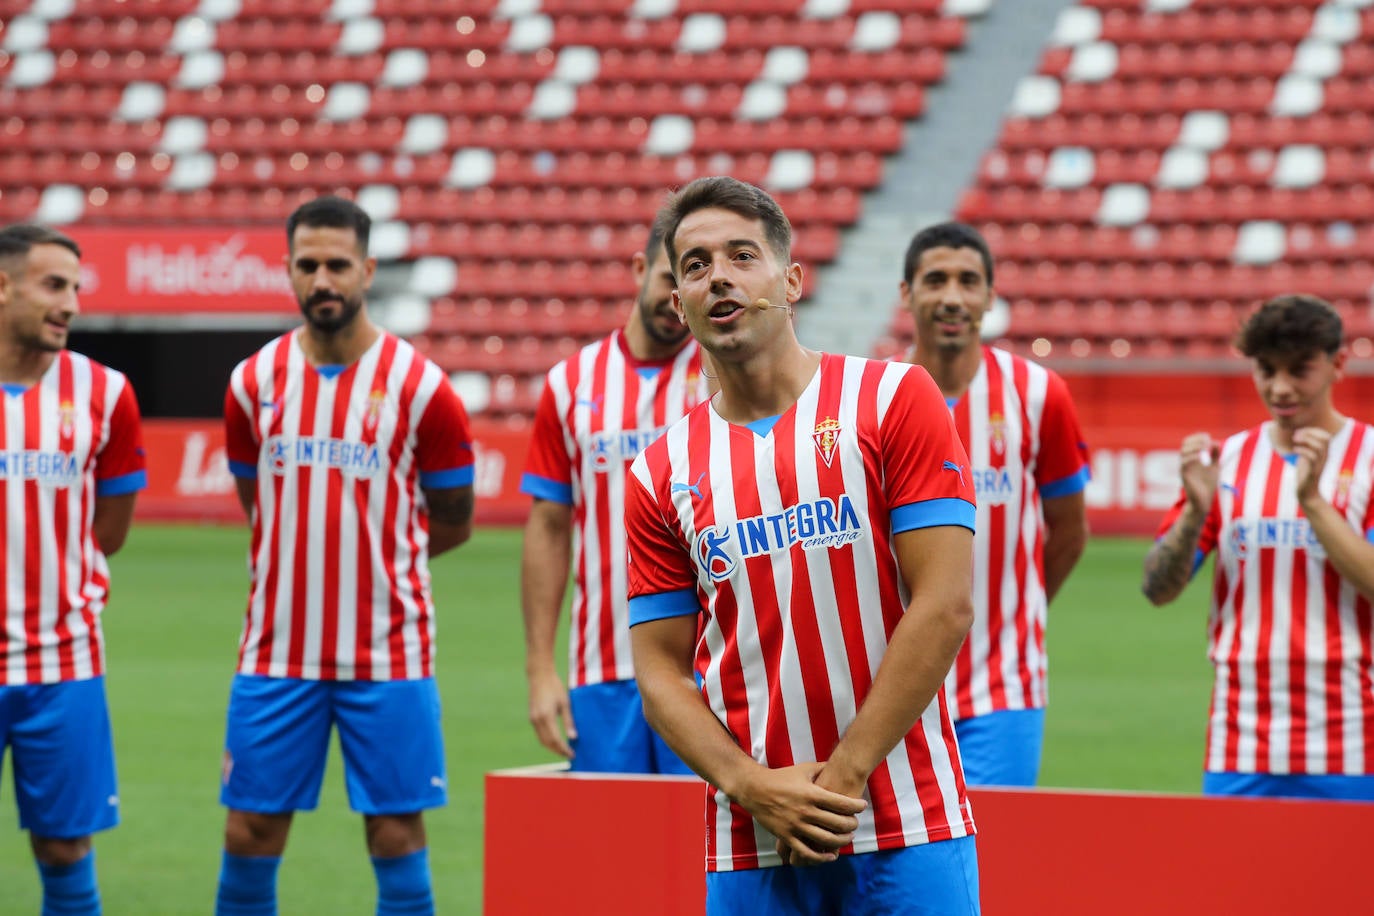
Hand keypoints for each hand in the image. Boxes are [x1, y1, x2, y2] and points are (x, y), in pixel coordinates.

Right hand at [526, 667, 574, 758]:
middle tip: (569, 755)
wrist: (539, 675)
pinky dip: (547, 740)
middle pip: (547, 743)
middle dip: (558, 751)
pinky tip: (555, 740)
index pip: (556, 739)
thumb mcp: (565, 703)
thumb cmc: (555, 686)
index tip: (572, 754)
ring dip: (552, 747)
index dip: (564, 749)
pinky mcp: (531, 717)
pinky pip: (539, 733)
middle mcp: (537, 720)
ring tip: (563, 750)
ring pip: (542, 740)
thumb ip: (569, 721)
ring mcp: (533, 719)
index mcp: (547, 717)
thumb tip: (573, 737)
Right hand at [733, 762, 865, 867]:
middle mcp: (806, 811)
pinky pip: (806, 852)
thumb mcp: (803, 769)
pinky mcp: (786, 836)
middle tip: (855, 823)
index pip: (842, 803)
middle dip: (851, 824)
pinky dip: (821, 857)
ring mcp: (796, 826)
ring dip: (841, 841)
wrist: (755, 789)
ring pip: (826, 840)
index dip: (856, 806)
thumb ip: (821, 768)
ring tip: (847, 838)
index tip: (862, 806)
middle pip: (838, 823)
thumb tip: (838, 764)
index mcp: (812, 794)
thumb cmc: (781, 777)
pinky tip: (831, 856)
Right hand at [1179, 432, 1220, 513]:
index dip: (1197, 437)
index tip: (1208, 437)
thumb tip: (1215, 442)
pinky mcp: (1184, 476)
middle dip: (1196, 440)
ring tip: (1205, 446)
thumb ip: (1215, 455)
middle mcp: (1186, 462)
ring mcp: (1184, 469)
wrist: (1204, 501)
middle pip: (1185, 445)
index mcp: (1192, 458)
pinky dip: (1192, 457)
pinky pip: (1184, 463)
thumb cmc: (1207, 485)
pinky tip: (1201, 456)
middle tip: (1207, 441)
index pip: (1189, 442)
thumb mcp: (1214, 467)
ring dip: (1194, 447)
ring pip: (1183, 452)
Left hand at [1292, 426, 1331, 504]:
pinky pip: (1311, 458)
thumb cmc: (1305, 474)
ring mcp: (1319, 464)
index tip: (1299, 431)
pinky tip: (1293, 451)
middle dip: (1310, 433)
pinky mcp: (1313, 472)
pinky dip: (1302, 451)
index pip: (1325, 436)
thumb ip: (1305, 447)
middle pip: (1325, 438)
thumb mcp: (1305, 458)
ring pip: (1319, 447)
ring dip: (1306, 440)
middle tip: (1295, 435)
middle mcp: (1324, 457)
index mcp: (1324, 453)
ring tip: (1294, 440)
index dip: (1313, 430)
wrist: (1307, 493)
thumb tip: (1297, 435)